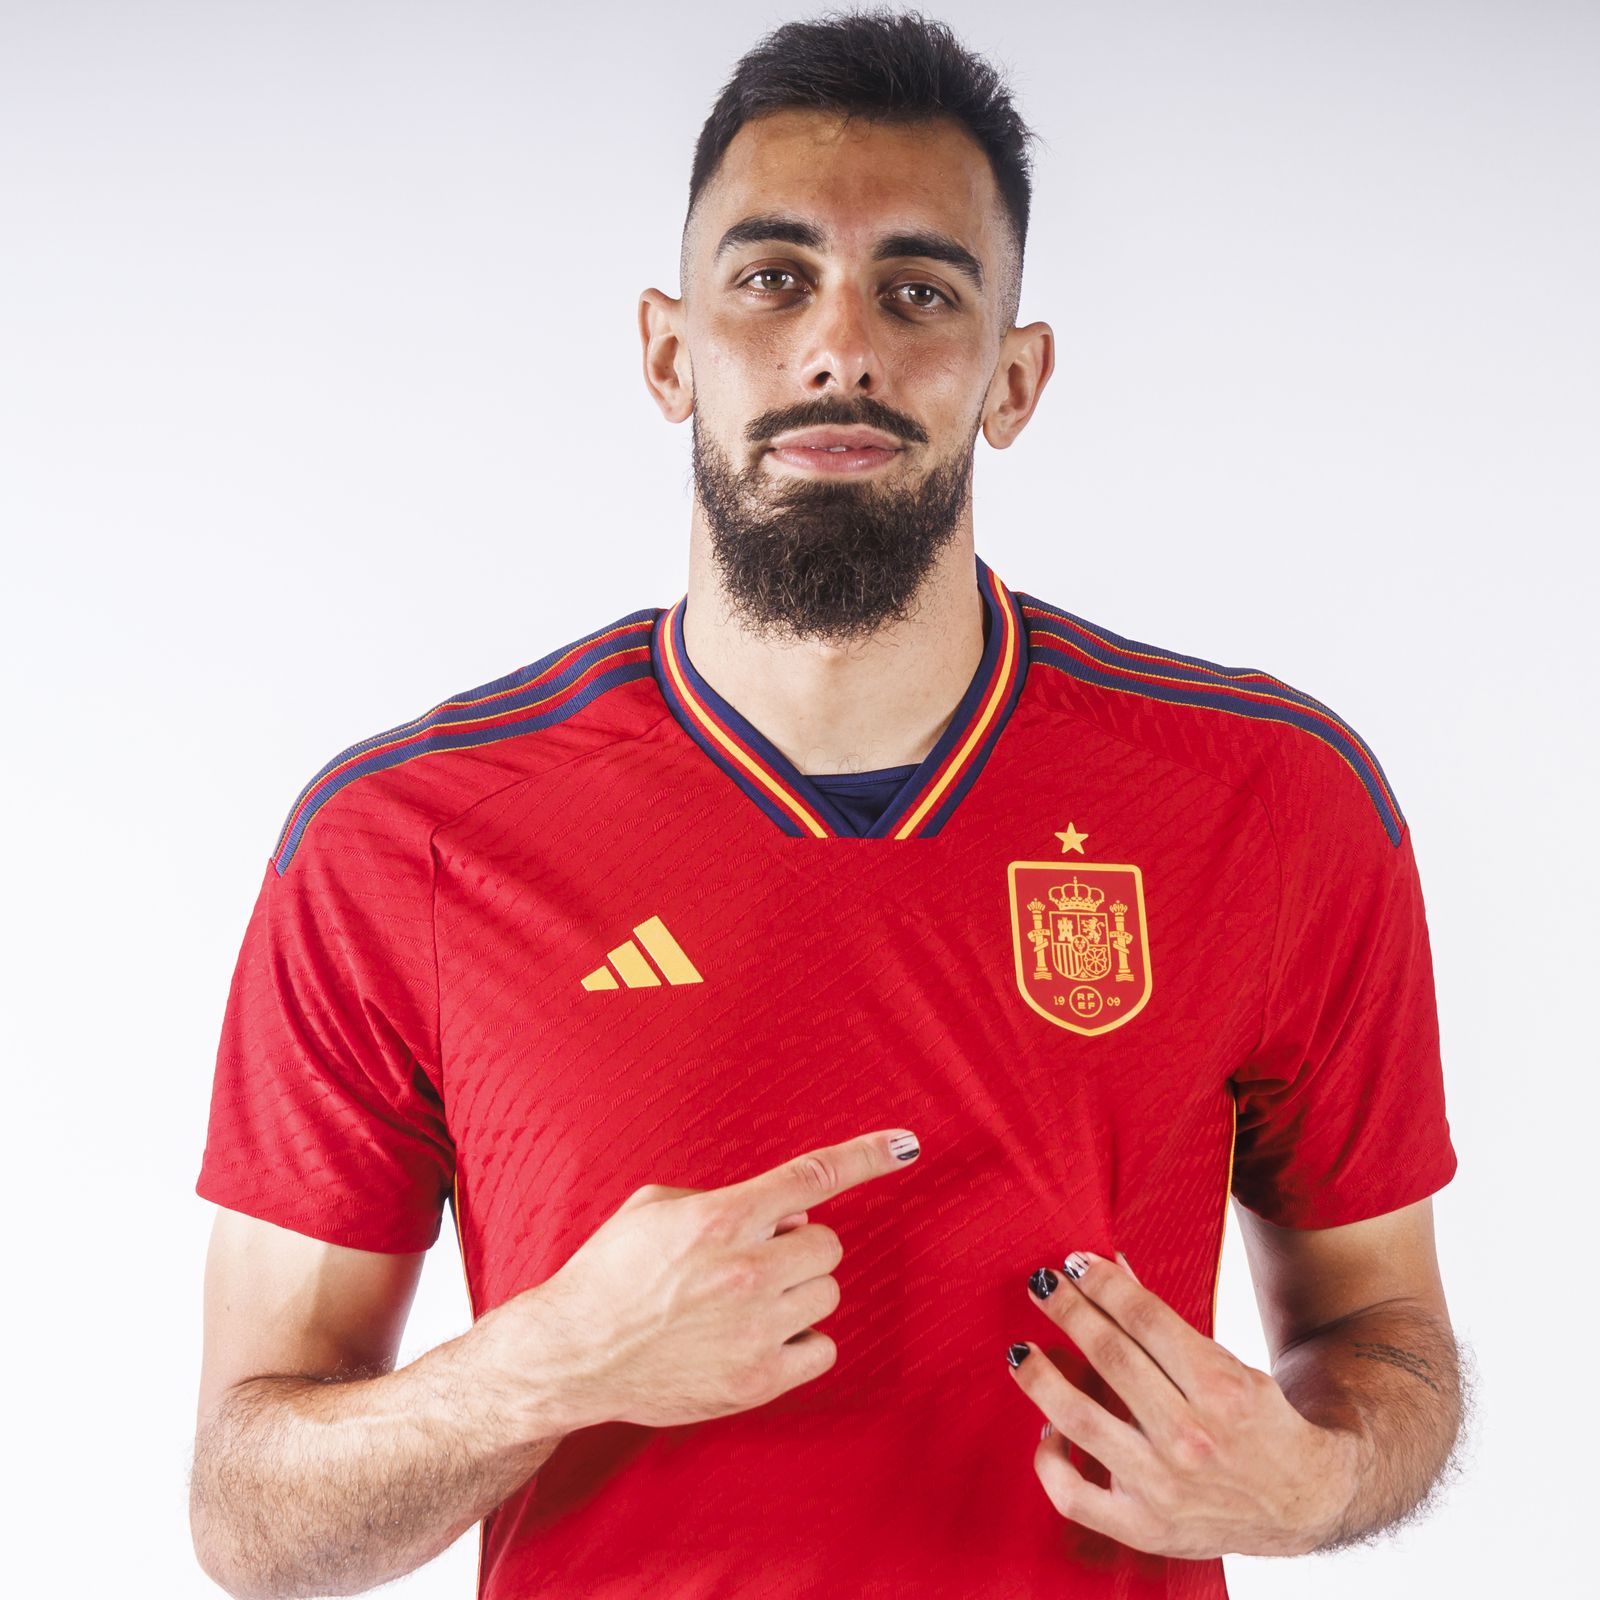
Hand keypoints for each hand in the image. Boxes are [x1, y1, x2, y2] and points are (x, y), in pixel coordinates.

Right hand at [494, 1128, 920, 1432]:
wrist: (573, 1353)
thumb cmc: (610, 1272)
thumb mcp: (656, 1205)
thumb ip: (726, 1197)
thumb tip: (784, 1213)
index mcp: (722, 1217)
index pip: (812, 1177)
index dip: (866, 1157)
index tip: (906, 1145)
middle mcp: (746, 1269)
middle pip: (827, 1245)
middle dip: (799, 1248)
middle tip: (755, 1260)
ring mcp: (756, 1328)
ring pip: (827, 1295)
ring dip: (798, 1293)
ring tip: (745, 1303)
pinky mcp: (757, 1380)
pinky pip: (822, 1350)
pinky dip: (799, 1342)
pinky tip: (757, 1338)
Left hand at [1006, 1249, 1360, 1557]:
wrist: (1301, 1502)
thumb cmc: (1256, 1419)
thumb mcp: (1226, 1362)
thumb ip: (1163, 1324)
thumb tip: (1110, 1268)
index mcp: (1221, 1390)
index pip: (1144, 1319)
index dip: (1102, 1283)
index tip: (1073, 1262)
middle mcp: (1191, 1439)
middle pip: (1111, 1357)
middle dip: (1068, 1310)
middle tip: (1041, 1283)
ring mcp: (1164, 1487)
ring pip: (1081, 1420)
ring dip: (1041, 1376)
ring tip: (1021, 1350)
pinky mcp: (1146, 1528)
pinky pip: (1074, 1496)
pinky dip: (1049, 1460)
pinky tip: (1046, 1429)